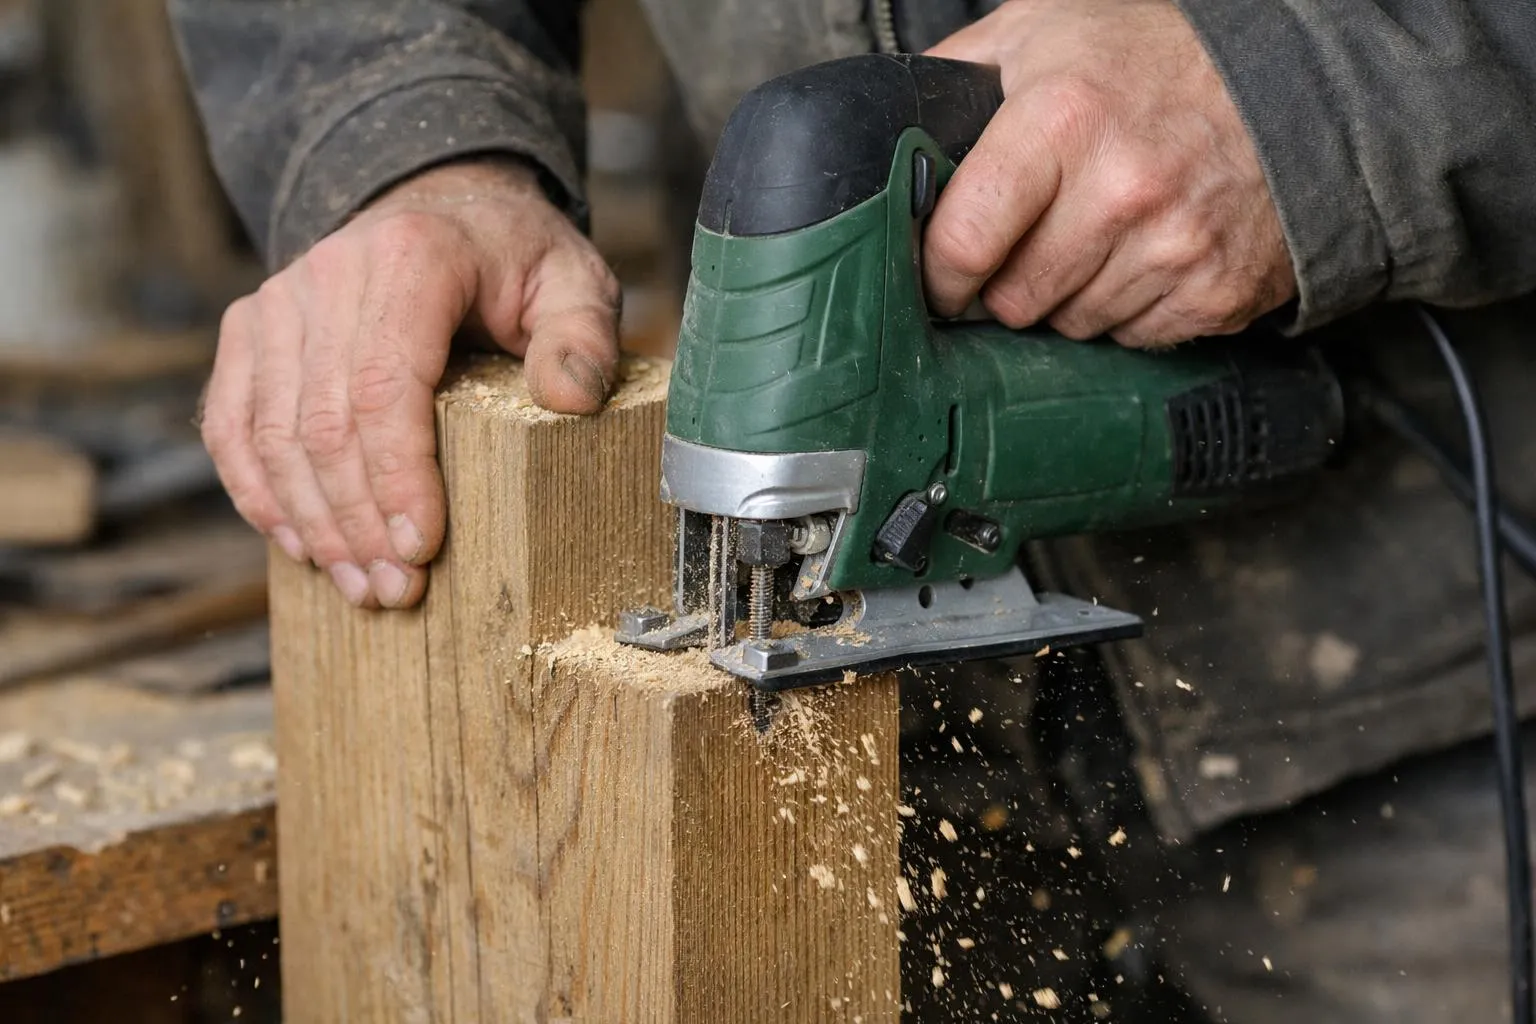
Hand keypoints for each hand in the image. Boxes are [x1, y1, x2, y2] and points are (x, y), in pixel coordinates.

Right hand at [201, 160, 620, 608]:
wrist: (440, 208)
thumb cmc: (512, 259)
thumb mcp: (573, 281)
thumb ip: (581, 337)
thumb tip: (570, 399)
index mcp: (411, 259)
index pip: (387, 386)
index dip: (397, 477)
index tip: (422, 547)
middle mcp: (329, 274)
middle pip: (325, 423)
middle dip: (358, 522)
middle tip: (397, 591)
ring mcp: (279, 302)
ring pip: (273, 434)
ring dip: (313, 523)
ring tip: (361, 586)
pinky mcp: (251, 330)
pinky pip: (233, 424)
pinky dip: (259, 493)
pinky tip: (300, 547)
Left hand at [923, 0, 1294, 345]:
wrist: (1300, 84)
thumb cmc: (1159, 55)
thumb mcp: (1048, 27)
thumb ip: (961, 73)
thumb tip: (889, 128)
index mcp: (1063, 119)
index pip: (963, 243)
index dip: (937, 276)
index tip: (938, 280)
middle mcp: (1121, 189)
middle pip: (1014, 300)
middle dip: (1006, 285)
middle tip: (1028, 247)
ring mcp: (1174, 247)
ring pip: (1072, 326)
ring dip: (1069, 299)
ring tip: (1095, 240)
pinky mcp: (1214, 292)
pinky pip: (1132, 340)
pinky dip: (1127, 311)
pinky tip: (1142, 259)